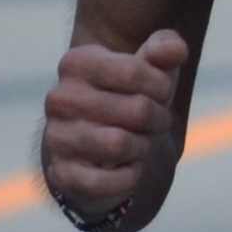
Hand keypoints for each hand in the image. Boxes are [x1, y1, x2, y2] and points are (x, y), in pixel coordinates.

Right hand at [43, 26, 189, 225]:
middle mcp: (59, 98)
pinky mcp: (61, 174)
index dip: (162, 86)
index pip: (134, 71)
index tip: (162, 93)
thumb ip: (165, 50)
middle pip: (136, 109)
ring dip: (142, 147)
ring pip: (120, 144)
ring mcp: (56, 137)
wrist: (100, 148)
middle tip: (155, 122)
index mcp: (77, 63)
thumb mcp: (151, 70)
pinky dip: (127, 177)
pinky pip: (106, 181)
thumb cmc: (130, 98)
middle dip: (158, 119)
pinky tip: (125, 167)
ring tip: (138, 142)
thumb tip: (175, 49)